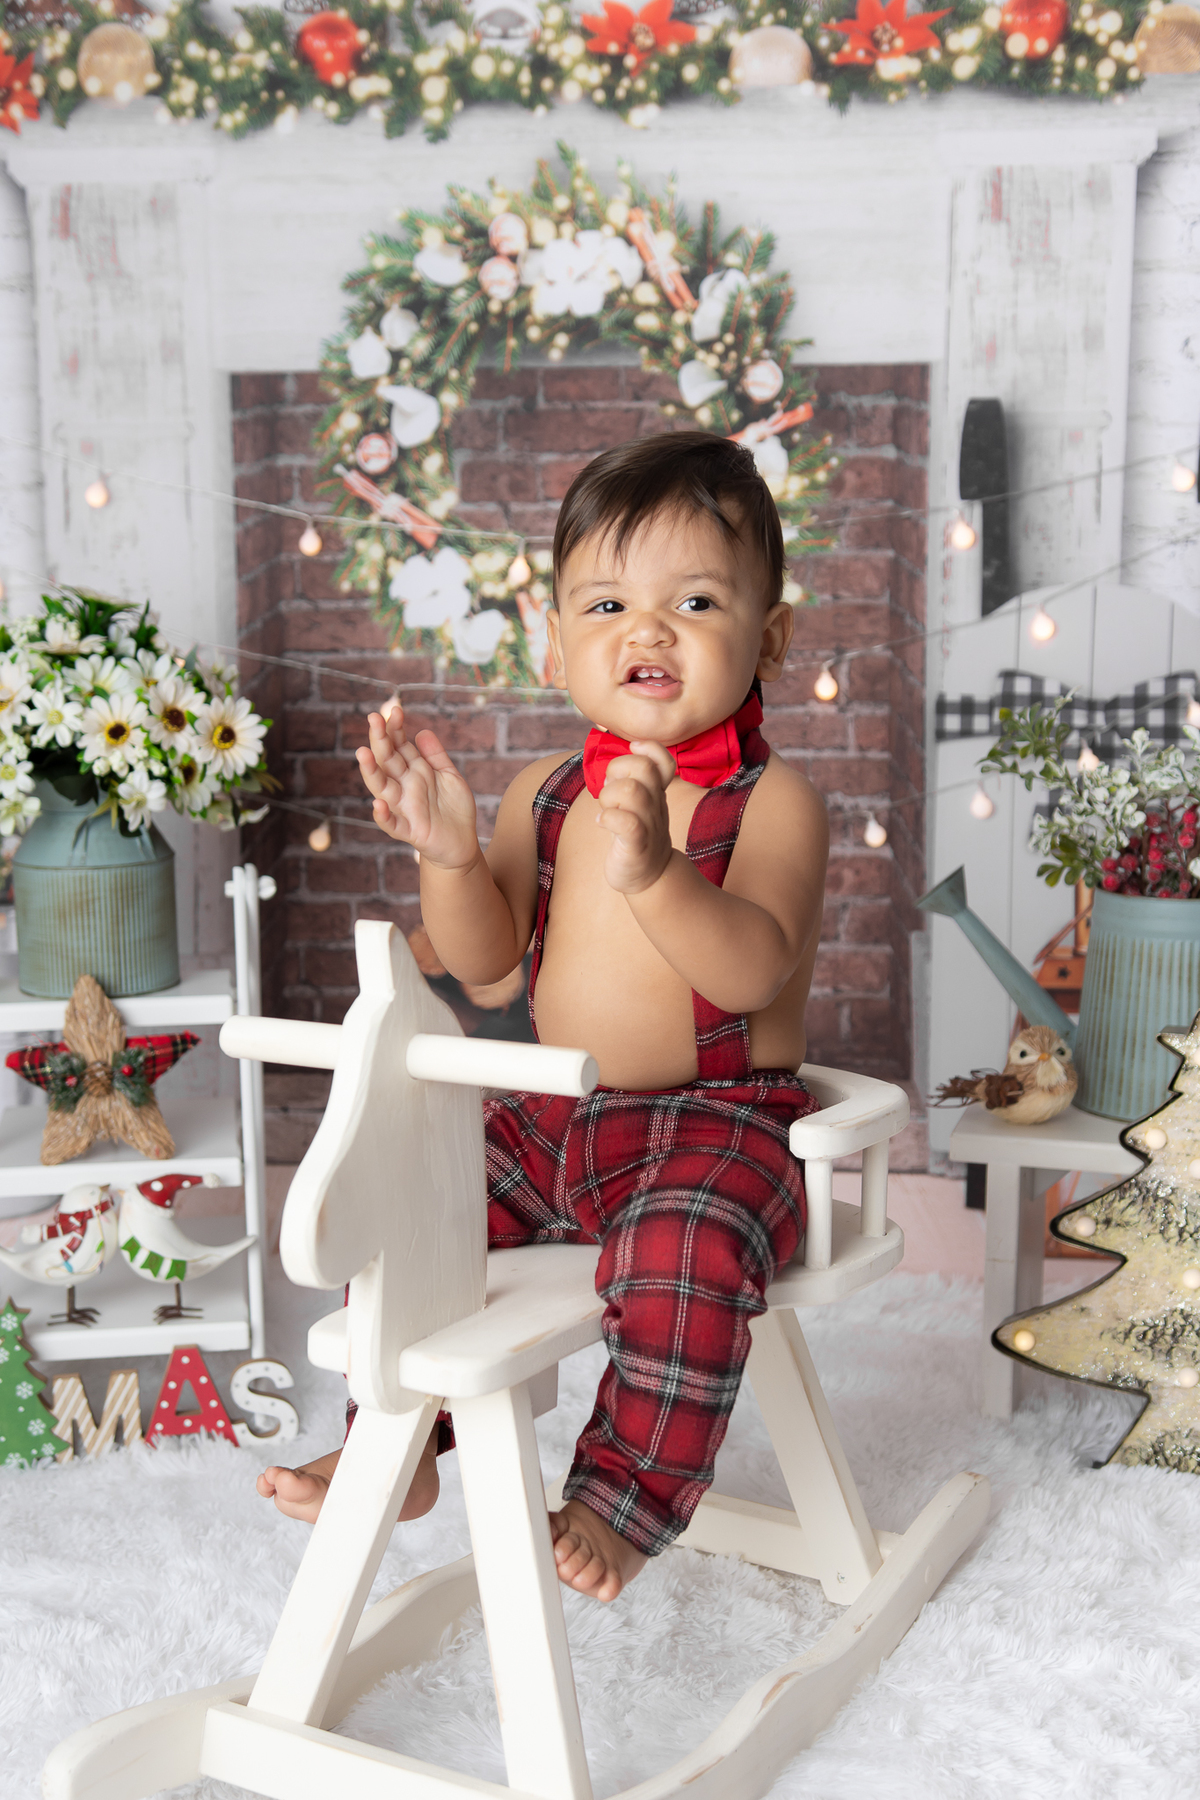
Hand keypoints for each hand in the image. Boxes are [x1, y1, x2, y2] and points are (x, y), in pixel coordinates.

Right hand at [356, 706, 478, 869]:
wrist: (461, 842)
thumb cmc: (453, 808)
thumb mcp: (449, 776)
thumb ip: (436, 756)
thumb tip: (422, 731)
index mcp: (414, 771)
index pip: (399, 746)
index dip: (395, 729)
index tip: (395, 710)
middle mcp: (405, 786)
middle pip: (387, 761)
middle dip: (380, 740)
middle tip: (374, 718)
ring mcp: (405, 808)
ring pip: (383, 788)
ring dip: (371, 771)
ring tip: (363, 752)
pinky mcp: (410, 830)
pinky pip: (393, 824)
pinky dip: (383, 816)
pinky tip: (377, 804)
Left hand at [597, 740, 675, 894]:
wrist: (649, 876)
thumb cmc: (637, 835)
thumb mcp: (638, 805)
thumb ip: (631, 782)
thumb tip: (613, 763)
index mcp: (656, 792)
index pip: (664, 761)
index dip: (649, 749)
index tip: (631, 756)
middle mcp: (656, 804)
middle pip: (643, 767)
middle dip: (617, 770)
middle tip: (609, 788)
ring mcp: (649, 824)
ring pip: (632, 791)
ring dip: (610, 796)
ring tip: (606, 809)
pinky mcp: (638, 845)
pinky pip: (627, 823)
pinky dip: (609, 818)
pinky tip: (602, 823)